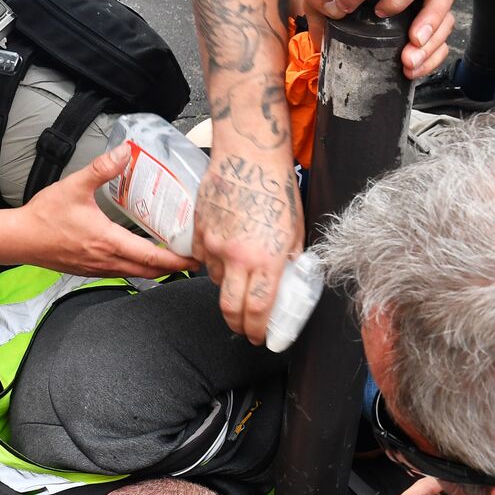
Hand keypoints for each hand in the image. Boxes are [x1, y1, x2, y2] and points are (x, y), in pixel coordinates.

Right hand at [18, 148, 197, 277]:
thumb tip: (124, 152)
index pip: (150, 257)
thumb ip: (102, 168)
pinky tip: (139, 256)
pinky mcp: (89, 270)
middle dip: (173, 267)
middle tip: (192, 258)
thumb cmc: (44, 217)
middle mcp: (106, 260)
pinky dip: (136, 268)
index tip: (194, 257)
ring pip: (135, 274)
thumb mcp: (75, 186)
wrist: (19, 238)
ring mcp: (97, 268)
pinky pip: (120, 273)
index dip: (176, 259)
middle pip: (149, 271)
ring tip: (172, 258)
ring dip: (155, 269)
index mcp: (107, 242)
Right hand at [193, 148, 303, 344]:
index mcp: (266, 259)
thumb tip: (284, 283)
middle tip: (243, 327)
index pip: (257, 310)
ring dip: (228, 287)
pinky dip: (214, 262)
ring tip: (240, 277)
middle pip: (229, 308)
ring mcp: (214, 245)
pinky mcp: (199, 231)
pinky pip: (204, 259)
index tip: (258, 337)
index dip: (256, 330)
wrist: (249, 157)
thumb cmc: (276, 189)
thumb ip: (287, 261)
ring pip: (216, 282)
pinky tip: (226, 251)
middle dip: (237, 324)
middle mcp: (237, 257)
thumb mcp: (295, 231)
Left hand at [307, 0, 457, 78]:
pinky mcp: (425, 42)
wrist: (330, 47)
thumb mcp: (321, 6)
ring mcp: (422, 17)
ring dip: (432, 45)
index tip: (385, 13)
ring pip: (447, 22)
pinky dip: (431, 62)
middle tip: (414, 41)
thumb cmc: (332, 18)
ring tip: (408, 62)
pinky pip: (441, 49)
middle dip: (433, 19)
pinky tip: (411, 71)